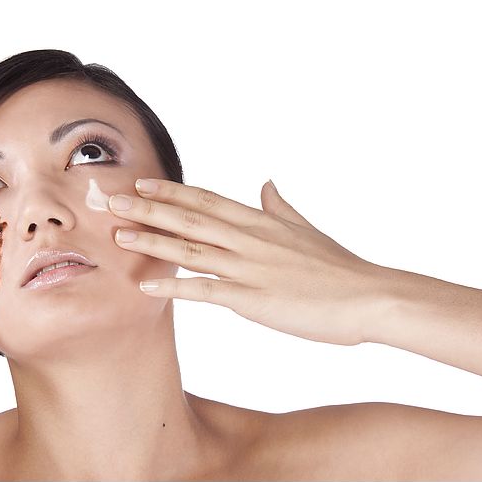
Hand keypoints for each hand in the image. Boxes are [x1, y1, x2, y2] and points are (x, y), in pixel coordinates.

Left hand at [109, 178, 387, 345]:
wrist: (370, 297)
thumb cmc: (339, 267)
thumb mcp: (305, 228)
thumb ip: (280, 206)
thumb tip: (266, 183)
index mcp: (260, 221)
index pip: (206, 200)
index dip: (171, 192)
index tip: (140, 184)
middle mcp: (249, 238)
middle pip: (189, 219)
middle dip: (147, 209)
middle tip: (111, 202)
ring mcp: (249, 267)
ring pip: (190, 250)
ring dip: (151, 242)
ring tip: (118, 236)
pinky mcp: (252, 298)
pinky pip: (204, 290)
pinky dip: (172, 286)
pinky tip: (145, 284)